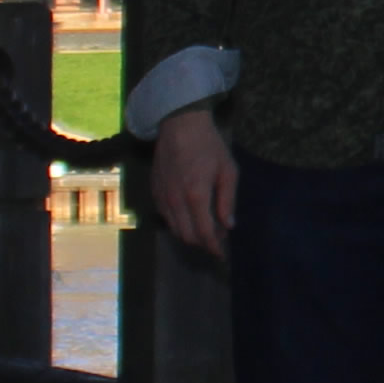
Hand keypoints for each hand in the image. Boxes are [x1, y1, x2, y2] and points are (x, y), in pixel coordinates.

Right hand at [149, 104, 236, 260]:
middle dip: (202, 244)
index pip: (203, 233)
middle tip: (217, 243)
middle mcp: (174, 201)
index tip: (222, 255)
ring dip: (190, 235)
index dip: (213, 247)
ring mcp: (161, 197)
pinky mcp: (154, 192)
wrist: (179, 127)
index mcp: (195, 196)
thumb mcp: (228, 171)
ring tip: (206, 233)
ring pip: (174, 228)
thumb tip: (229, 225)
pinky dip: (178, 223)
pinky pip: (165, 217)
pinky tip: (191, 218)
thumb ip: (228, 200)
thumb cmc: (209, 147)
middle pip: (186, 236)